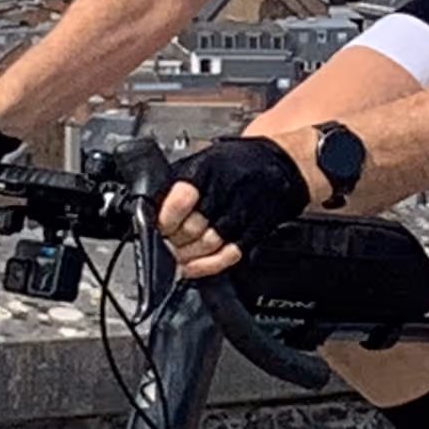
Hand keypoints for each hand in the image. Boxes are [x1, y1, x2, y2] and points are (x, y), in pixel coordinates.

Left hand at [161, 133, 308, 280]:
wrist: (277, 162)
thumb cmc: (233, 162)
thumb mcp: (199, 161)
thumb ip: (175, 186)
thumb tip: (150, 211)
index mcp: (207, 170)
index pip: (179, 202)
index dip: (163, 221)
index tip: (155, 228)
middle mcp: (226, 192)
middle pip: (191, 228)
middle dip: (171, 241)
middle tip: (163, 244)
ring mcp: (242, 213)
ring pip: (208, 245)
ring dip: (187, 256)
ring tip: (176, 256)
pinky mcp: (255, 231)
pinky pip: (229, 254)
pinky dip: (207, 266)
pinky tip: (193, 267)